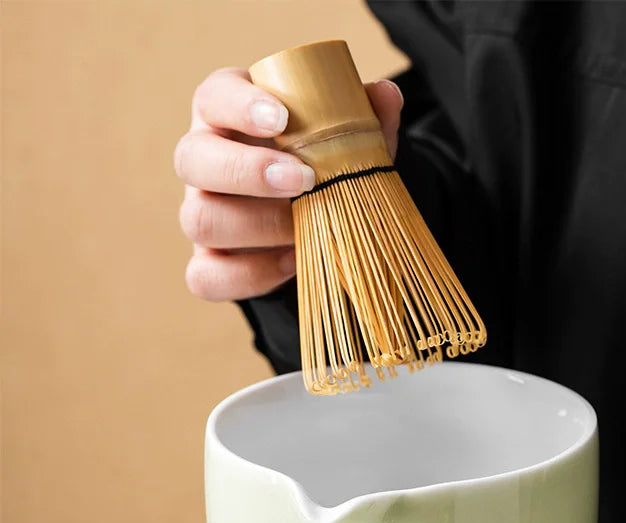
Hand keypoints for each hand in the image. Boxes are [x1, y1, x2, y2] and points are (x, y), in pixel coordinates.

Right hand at [174, 67, 403, 301]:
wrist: (310, 219)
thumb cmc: (317, 164)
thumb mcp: (342, 137)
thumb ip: (362, 118)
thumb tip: (387, 96)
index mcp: (227, 115)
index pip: (215, 97)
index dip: (240, 106)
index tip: (282, 118)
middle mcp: (203, 161)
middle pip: (191, 159)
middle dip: (247, 170)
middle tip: (303, 179)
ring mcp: (201, 212)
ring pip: (199, 219)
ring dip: (257, 227)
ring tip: (305, 227)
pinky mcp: (207, 262)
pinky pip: (206, 276)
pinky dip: (251, 274)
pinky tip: (291, 262)